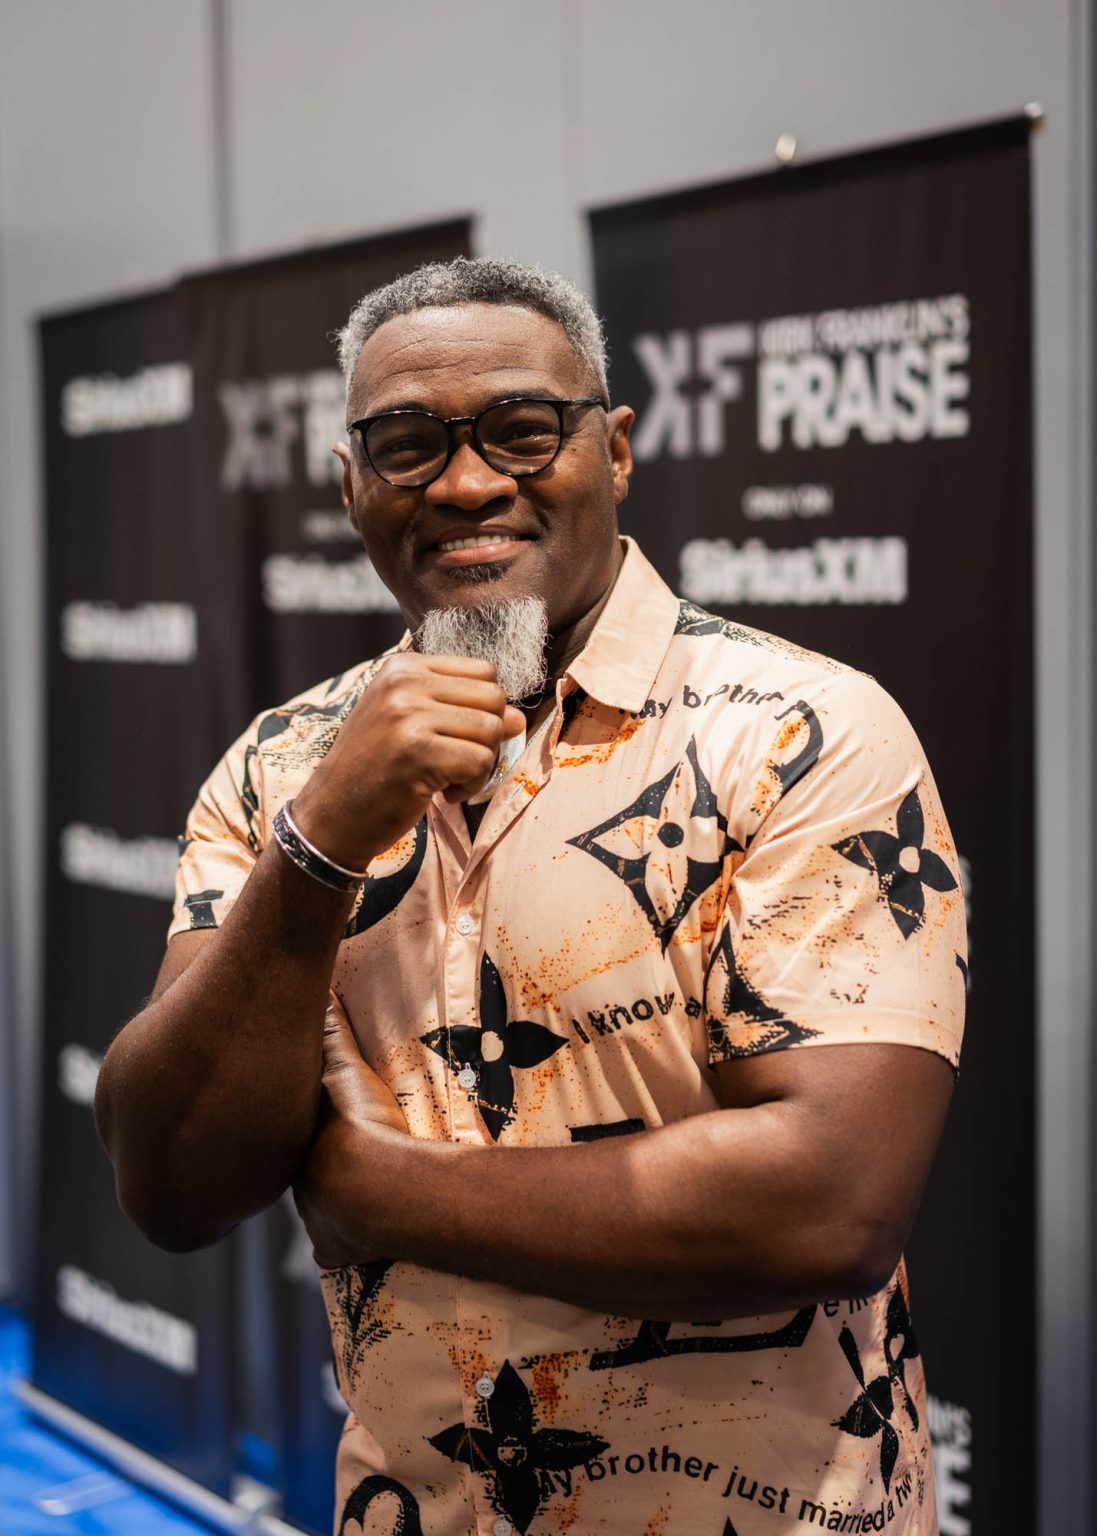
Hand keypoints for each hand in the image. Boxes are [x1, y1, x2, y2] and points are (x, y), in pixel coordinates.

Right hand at [290, 653, 524, 870]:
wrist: (330, 816)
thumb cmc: (375, 771)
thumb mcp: (413, 727)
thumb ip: (463, 714)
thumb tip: (518, 718)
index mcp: (402, 667)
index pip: (483, 672)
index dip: (484, 710)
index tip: (454, 737)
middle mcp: (404, 683)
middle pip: (494, 698)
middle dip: (488, 737)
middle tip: (456, 762)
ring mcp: (408, 715)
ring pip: (492, 730)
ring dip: (480, 765)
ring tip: (446, 779)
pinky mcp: (417, 751)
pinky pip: (481, 761)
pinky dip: (471, 786)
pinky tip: (441, 794)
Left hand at [292, 994, 408, 1268]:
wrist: (378, 1191)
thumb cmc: (359, 1127)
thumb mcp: (347, 1072)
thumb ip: (334, 1038)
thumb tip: (321, 993)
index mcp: (293, 1142)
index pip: (292, 1131)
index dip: (305, 1124)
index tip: (317, 1118)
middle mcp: (294, 1184)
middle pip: (301, 1170)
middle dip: (315, 1165)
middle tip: (340, 1154)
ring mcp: (313, 1222)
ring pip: (315, 1209)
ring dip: (330, 1203)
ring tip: (355, 1191)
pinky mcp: (333, 1250)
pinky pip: (334, 1247)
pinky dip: (344, 1242)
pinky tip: (358, 1235)